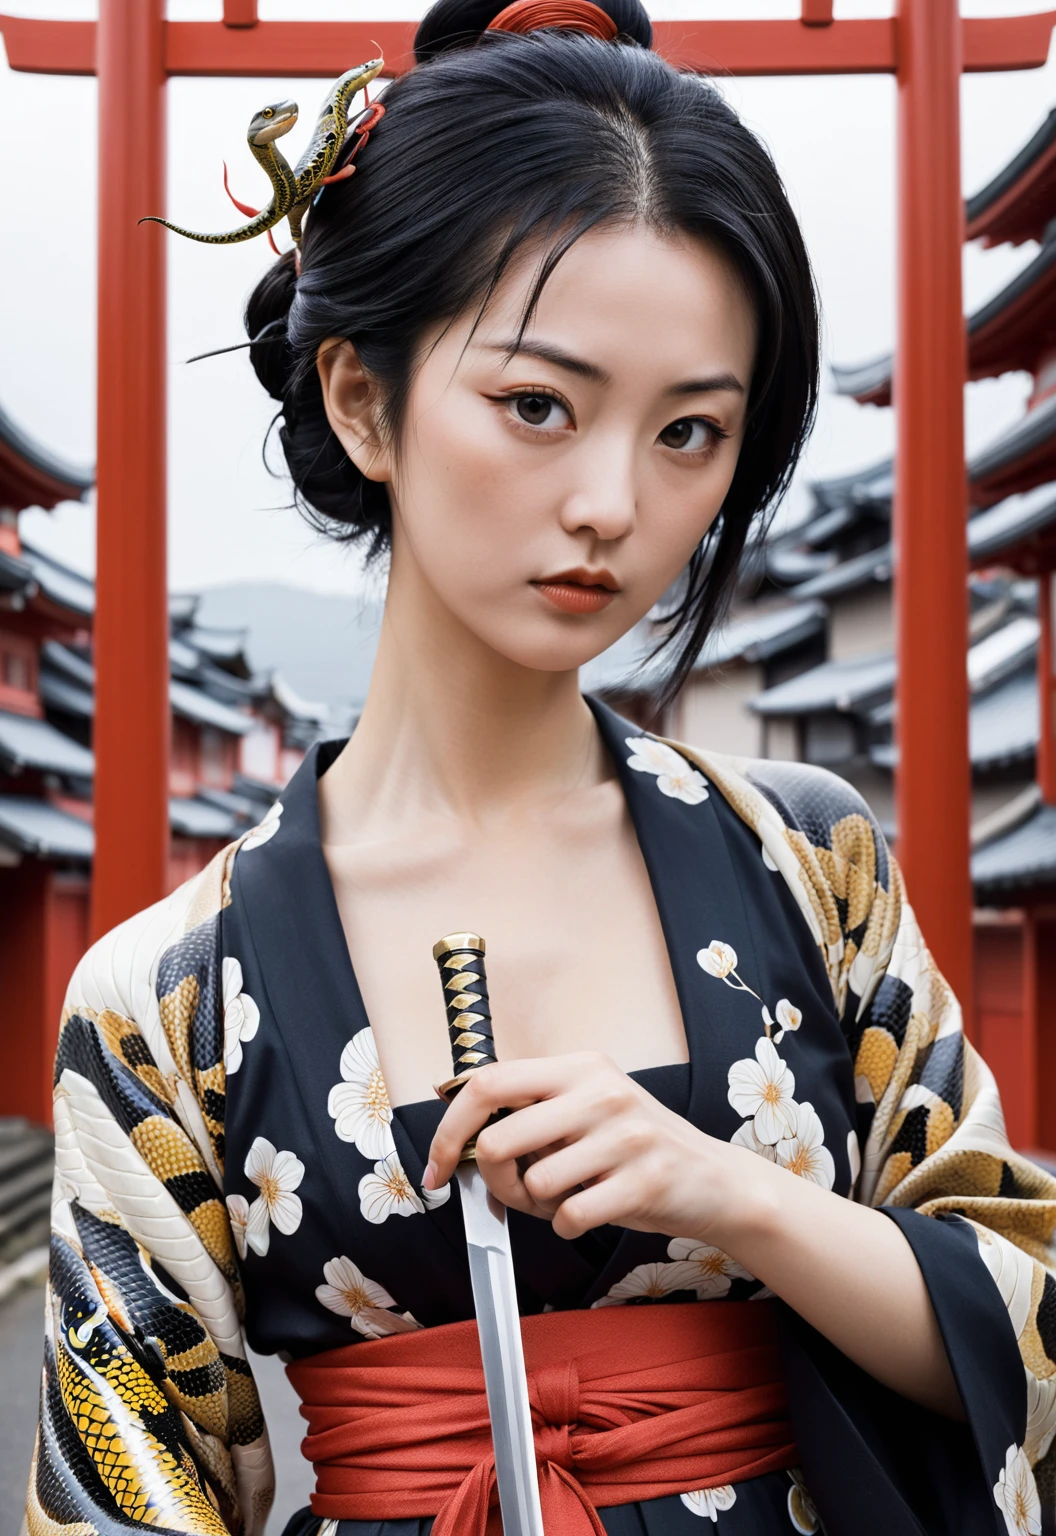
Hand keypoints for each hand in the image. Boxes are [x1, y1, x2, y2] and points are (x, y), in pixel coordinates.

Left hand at [425, 1051, 751, 1242]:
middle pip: (501, 1139)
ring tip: (570, 1195)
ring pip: (534, 1183)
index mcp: (580, 1066)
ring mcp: (626, 1134)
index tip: (438, 1165)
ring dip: (538, 1206)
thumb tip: (455, 1120)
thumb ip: (531, 1110)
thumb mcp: (587, 1109)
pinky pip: (569, 1216)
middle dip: (495, 1180)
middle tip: (516, 1192)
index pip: (489, 1082)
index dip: (451, 1128)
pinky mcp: (644, 1179)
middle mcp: (601, 1091)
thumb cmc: (637, 1149)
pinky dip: (567, 1225)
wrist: (715, 1181)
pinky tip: (591, 1211)